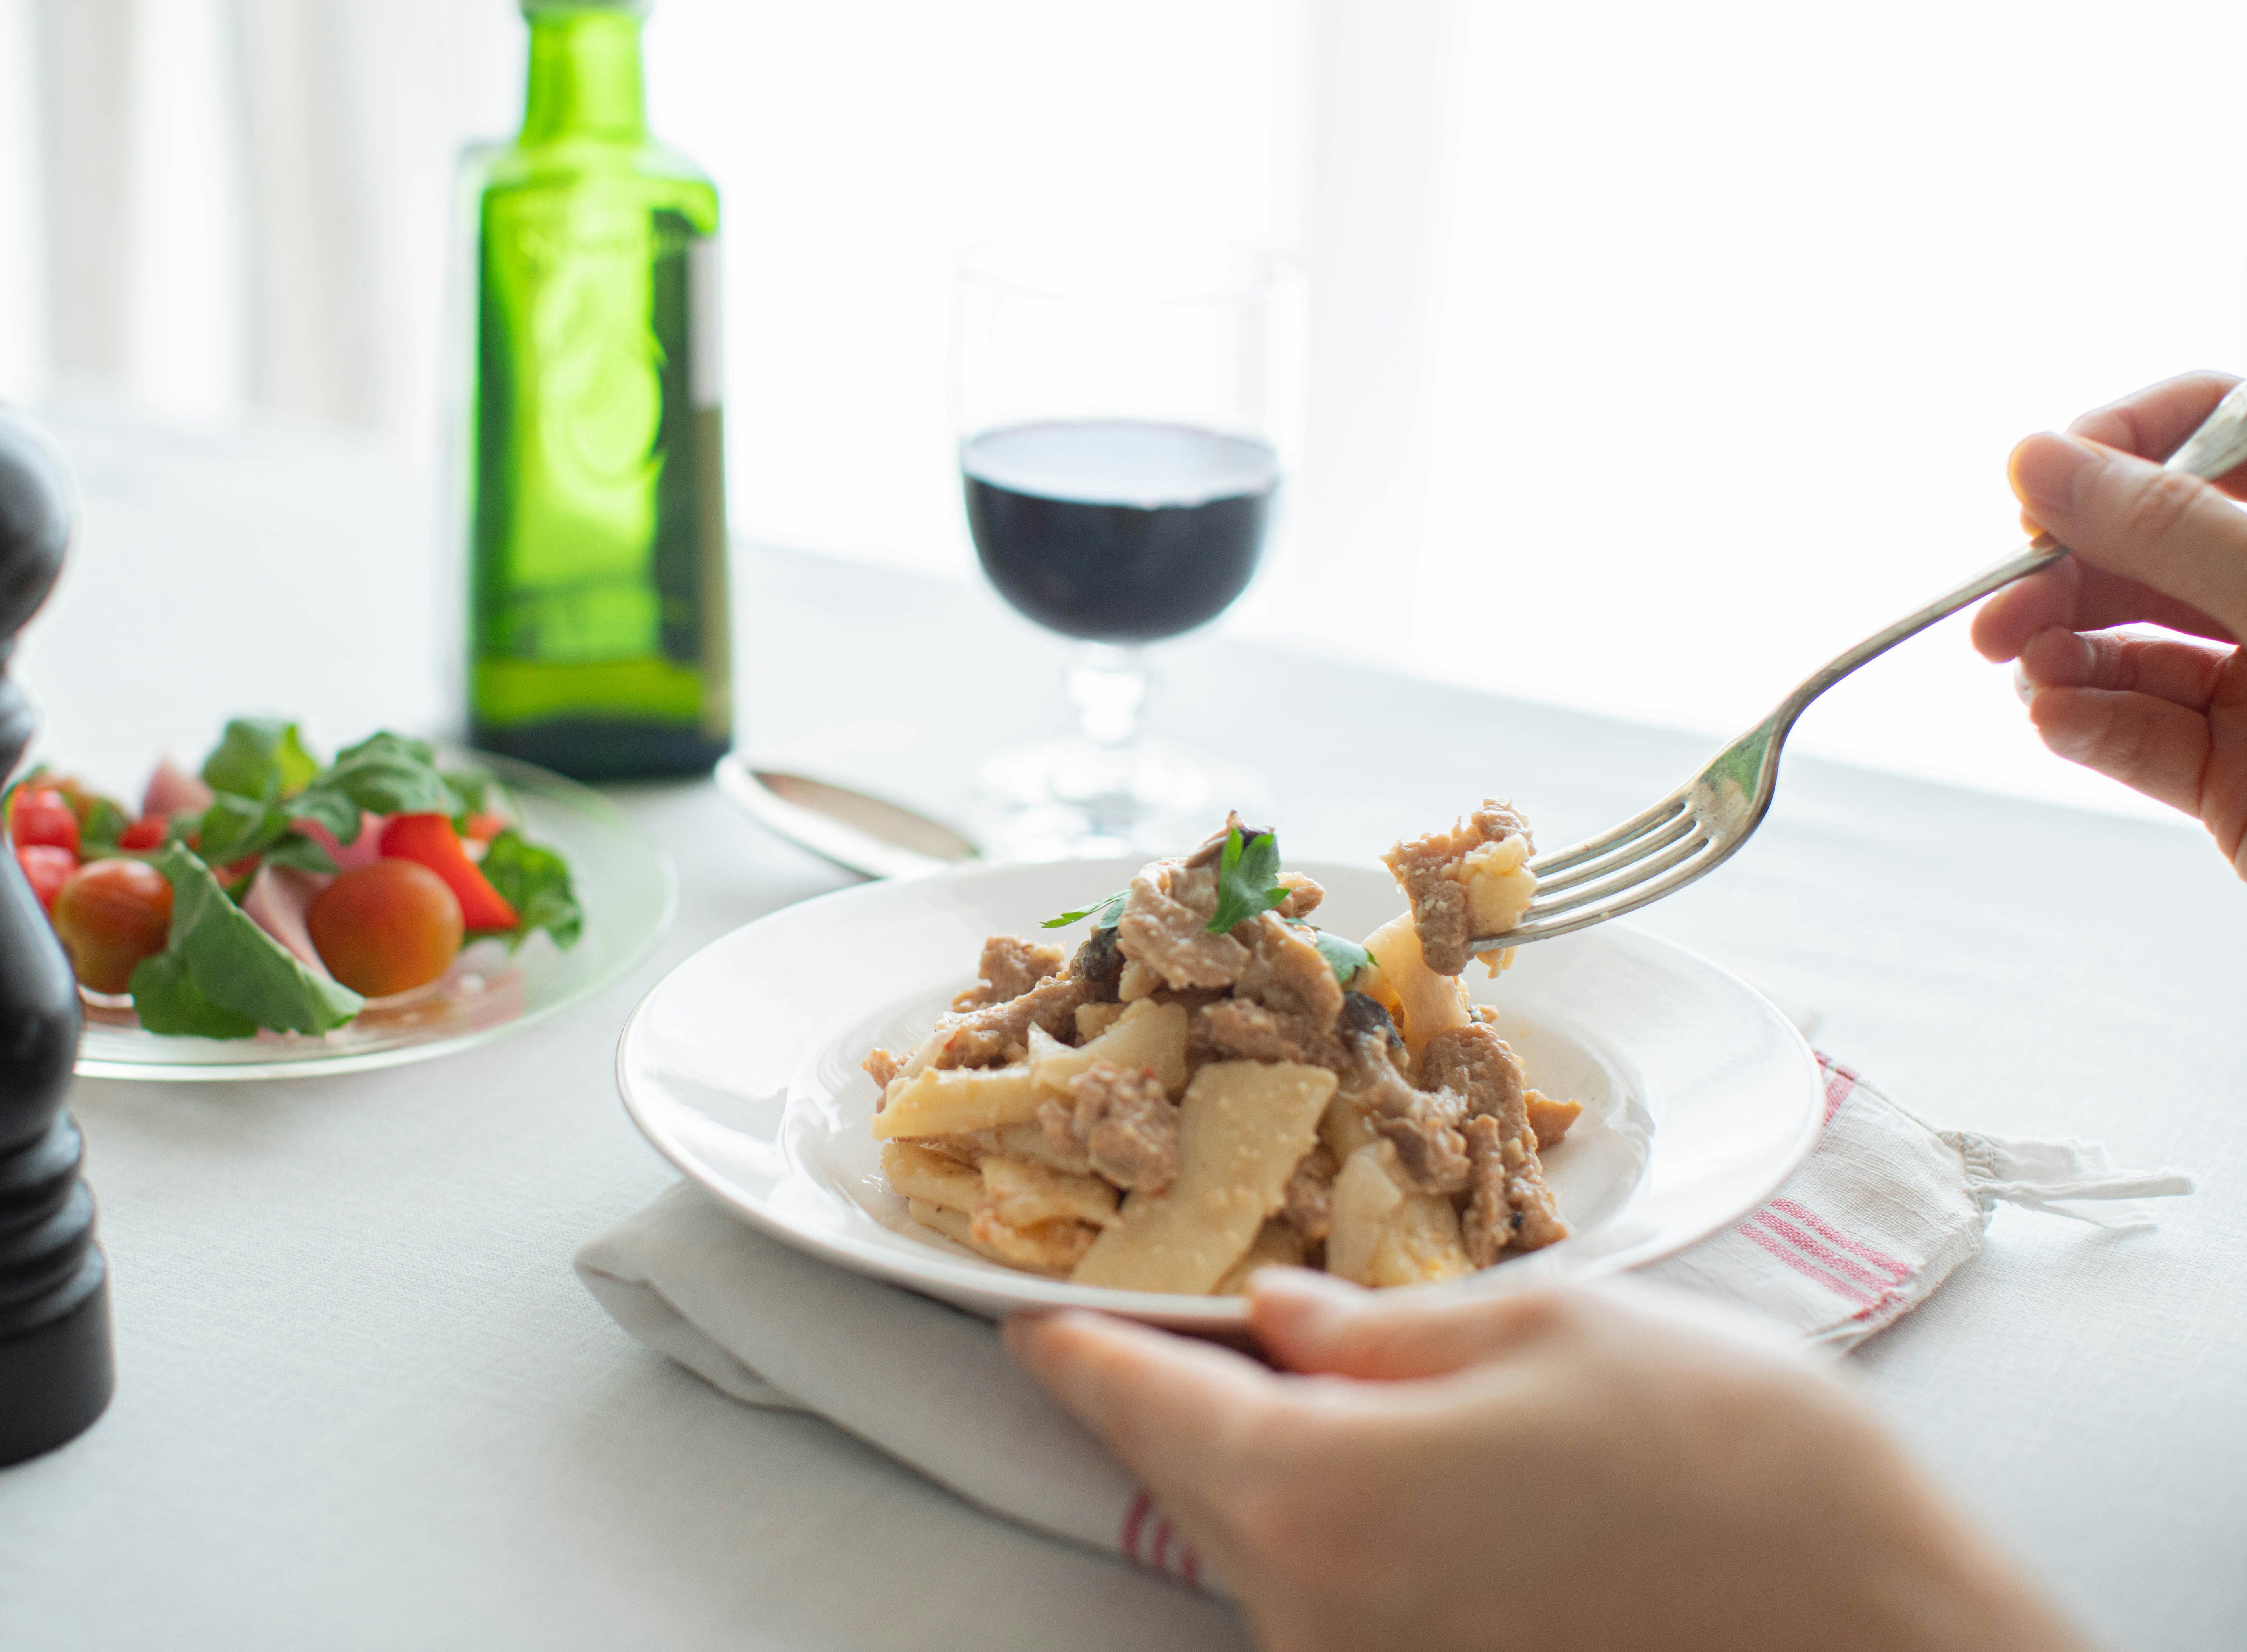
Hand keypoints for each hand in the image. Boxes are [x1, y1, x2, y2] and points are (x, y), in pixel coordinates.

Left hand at [1006, 1274, 2088, 1651]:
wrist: (1900, 1645)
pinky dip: (1341, 1531)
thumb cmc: (1744, 1471)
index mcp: (1323, 1498)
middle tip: (1190, 1313)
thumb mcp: (1553, 1333)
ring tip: (1325, 1379)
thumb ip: (1381, 1333)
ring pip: (1265, 1549)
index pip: (1135, 1409)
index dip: (1075, 1346)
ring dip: (1273, 1466)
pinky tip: (1405, 1474)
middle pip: (1194, 1483)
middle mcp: (1317, 1617)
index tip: (1029, 1311)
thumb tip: (1277, 1318)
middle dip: (1182, 1395)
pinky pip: (1340, 1604)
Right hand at [1970, 372, 2246, 873]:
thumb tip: (2041, 459)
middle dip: (2067, 569)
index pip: (2218, 426)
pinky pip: (2143, 738)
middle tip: (2002, 605)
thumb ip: (2168, 527)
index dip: (2122, 444)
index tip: (2045, 488)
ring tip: (2027, 670)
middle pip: (2153, 545)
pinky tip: (2055, 718)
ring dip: (2063, 653)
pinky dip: (2087, 726)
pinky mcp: (2240, 781)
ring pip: (2135, 647)